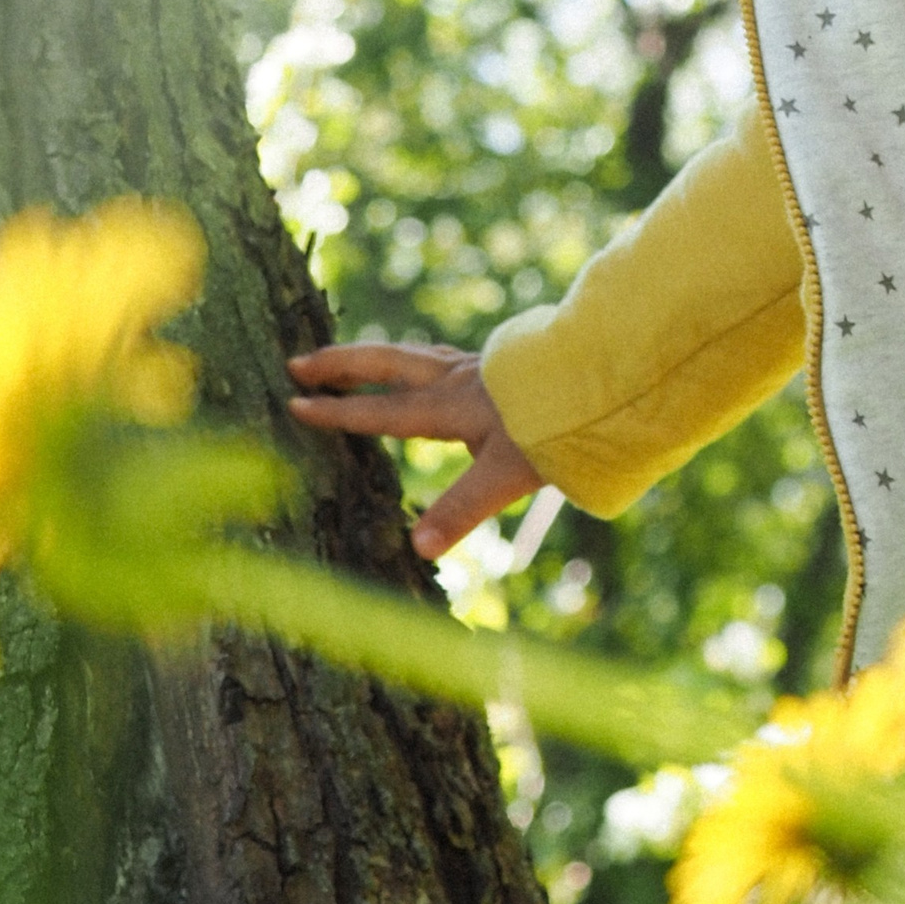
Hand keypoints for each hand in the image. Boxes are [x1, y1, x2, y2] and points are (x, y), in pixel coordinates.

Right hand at [287, 339, 543, 559]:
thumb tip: (417, 549)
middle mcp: (459, 379)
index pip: (381, 411)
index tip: (294, 405)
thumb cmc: (558, 426)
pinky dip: (420, 357)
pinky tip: (430, 363)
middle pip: (388, 363)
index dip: (338, 412)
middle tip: (299, 361)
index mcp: (450, 406)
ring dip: (377, 355)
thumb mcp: (507, 475)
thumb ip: (460, 510)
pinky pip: (446, 356)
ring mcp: (482, 367)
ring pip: (416, 354)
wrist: (610, 377)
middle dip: (341, 364)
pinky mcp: (505, 364)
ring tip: (352, 356)